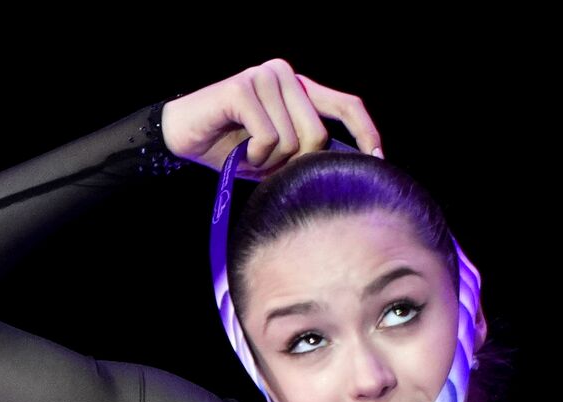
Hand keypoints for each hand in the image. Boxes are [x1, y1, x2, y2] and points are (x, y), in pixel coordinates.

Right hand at [158, 58, 383, 179]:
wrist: (183, 137)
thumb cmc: (233, 148)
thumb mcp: (280, 155)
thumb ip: (310, 152)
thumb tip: (354, 166)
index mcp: (301, 88)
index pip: (347, 105)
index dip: (367, 133)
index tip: (379, 161)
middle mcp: (286, 75)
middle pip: (317, 134)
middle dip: (294, 162)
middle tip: (268, 164)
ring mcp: (264, 77)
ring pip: (292, 140)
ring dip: (270, 161)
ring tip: (249, 154)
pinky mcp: (243, 87)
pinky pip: (267, 137)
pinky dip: (254, 155)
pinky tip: (239, 151)